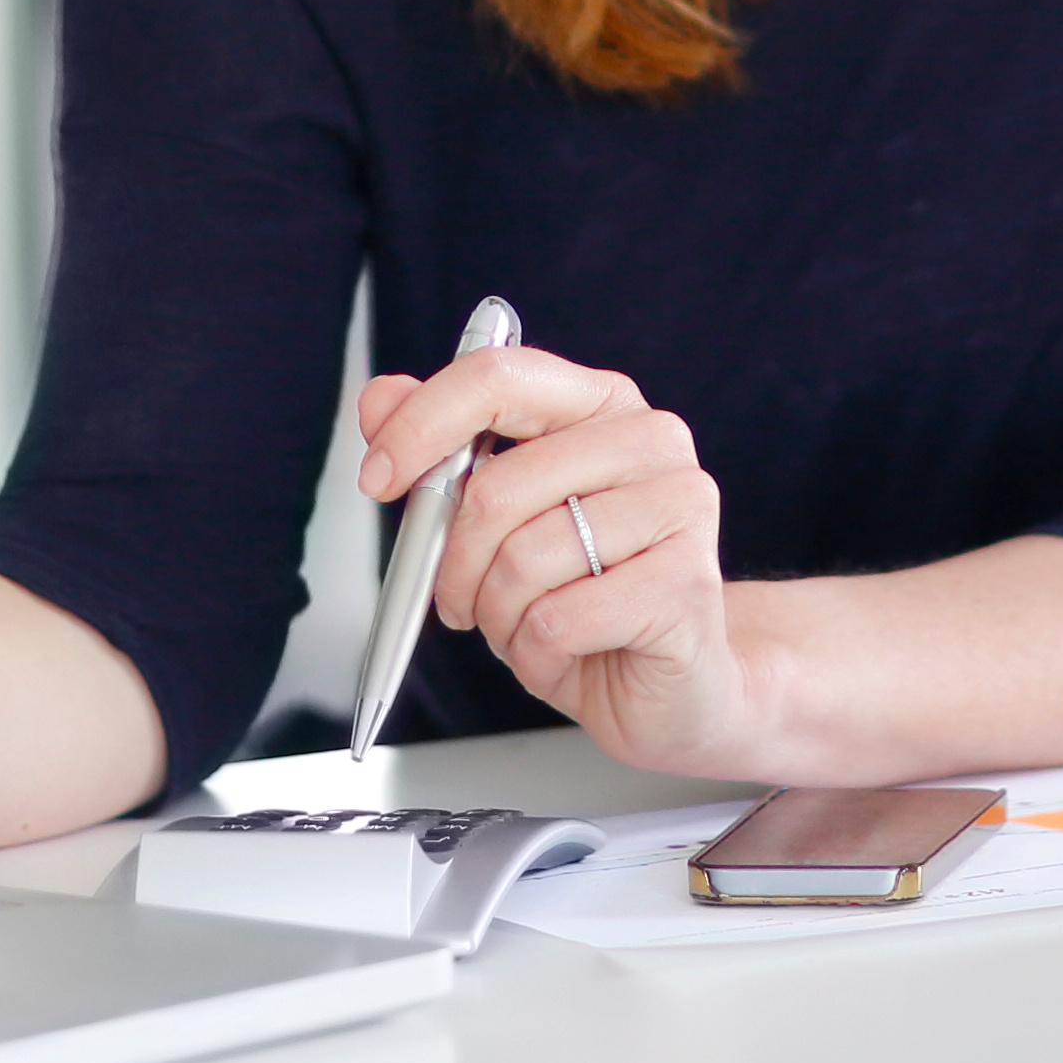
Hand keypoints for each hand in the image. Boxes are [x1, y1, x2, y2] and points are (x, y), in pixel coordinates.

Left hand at [353, 330, 747, 771]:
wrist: (675, 684)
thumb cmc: (585, 596)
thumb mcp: (501, 524)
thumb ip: (442, 453)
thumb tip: (380, 399)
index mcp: (601, 404)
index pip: (498, 378)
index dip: (421, 426)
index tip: (378, 477)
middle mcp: (650, 441)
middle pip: (498, 487)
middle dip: (453, 561)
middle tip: (457, 598)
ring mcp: (679, 508)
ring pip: (524, 560)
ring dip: (498, 615)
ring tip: (523, 626)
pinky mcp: (685, 585)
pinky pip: (558, 620)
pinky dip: (535, 654)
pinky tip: (563, 653)